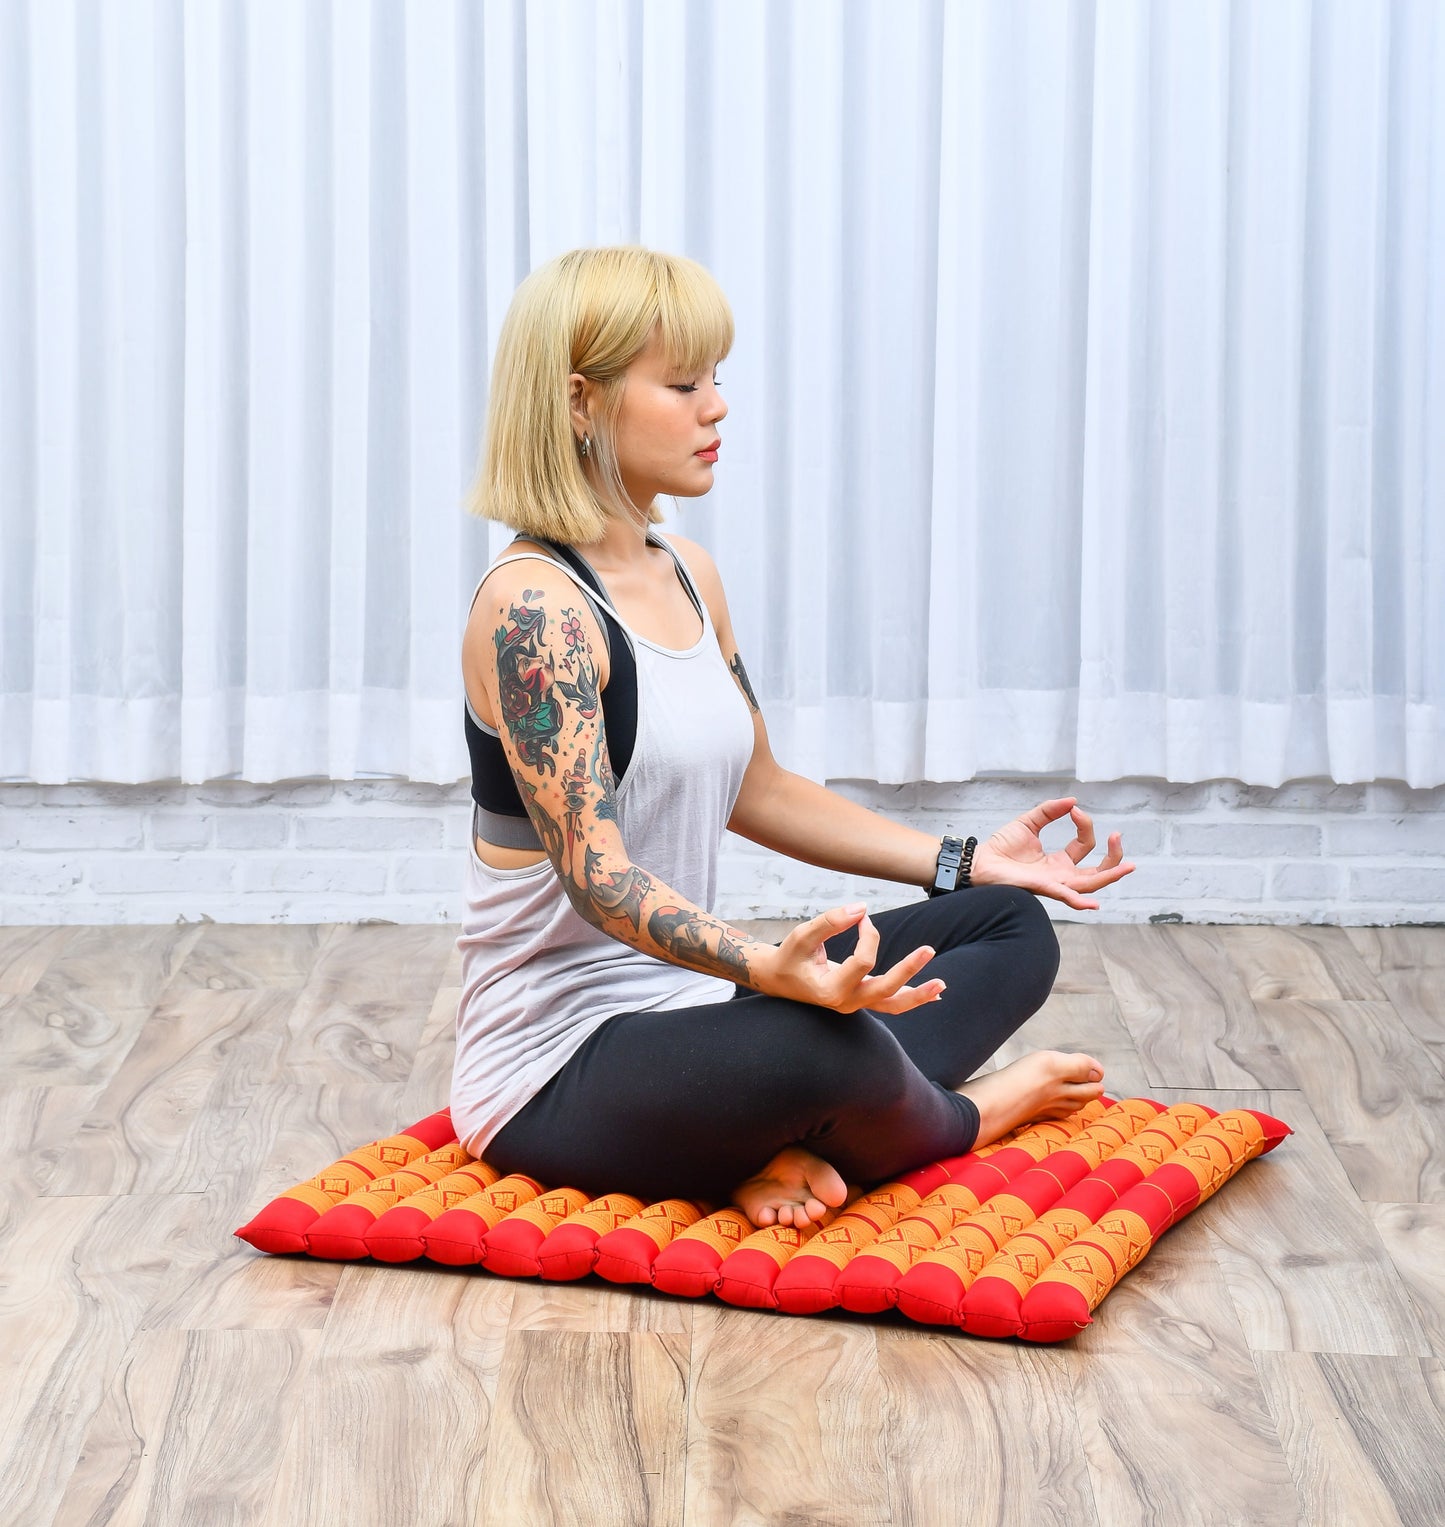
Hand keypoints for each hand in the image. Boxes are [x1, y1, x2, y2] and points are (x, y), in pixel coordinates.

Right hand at [756, 904, 944, 1014]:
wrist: (779, 979)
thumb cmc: (791, 957)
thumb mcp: (802, 935)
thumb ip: (830, 921)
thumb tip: (863, 908)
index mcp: (829, 990)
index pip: (862, 962)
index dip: (868, 935)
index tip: (863, 917)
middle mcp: (845, 1002)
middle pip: (885, 991)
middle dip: (909, 970)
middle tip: (929, 950)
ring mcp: (855, 1004)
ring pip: (892, 1005)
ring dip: (918, 995)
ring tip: (941, 985)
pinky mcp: (861, 1000)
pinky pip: (891, 1003)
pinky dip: (912, 997)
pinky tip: (935, 994)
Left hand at [971, 797, 1133, 910]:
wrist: (979, 862)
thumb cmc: (1001, 848)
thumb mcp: (1029, 822)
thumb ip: (1050, 811)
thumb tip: (1072, 801)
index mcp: (1059, 861)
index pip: (1084, 845)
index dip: (1085, 825)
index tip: (1073, 809)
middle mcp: (1061, 875)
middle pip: (1097, 871)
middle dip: (1113, 856)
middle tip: (1117, 835)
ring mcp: (1055, 883)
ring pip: (1090, 884)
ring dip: (1110, 875)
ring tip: (1128, 865)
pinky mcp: (1043, 887)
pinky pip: (1065, 897)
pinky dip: (1080, 901)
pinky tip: (1094, 904)